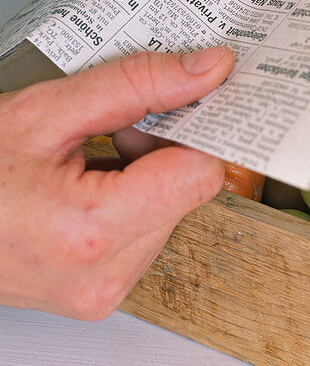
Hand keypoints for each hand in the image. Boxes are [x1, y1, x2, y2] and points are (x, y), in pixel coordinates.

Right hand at [0, 46, 232, 318]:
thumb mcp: (47, 109)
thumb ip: (136, 83)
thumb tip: (208, 68)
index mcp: (90, 230)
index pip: (201, 174)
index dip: (195, 129)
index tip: (185, 100)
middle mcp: (103, 277)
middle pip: (189, 192)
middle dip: (162, 150)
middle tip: (110, 130)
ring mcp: (100, 294)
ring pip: (172, 213)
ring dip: (146, 177)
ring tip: (87, 162)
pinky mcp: (98, 297)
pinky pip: (147, 235)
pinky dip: (132, 202)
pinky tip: (88, 185)